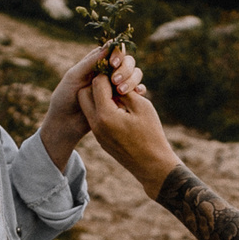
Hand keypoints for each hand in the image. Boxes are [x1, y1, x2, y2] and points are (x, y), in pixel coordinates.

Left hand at [42, 43, 137, 166]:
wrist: (65, 123)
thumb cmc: (65, 97)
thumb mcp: (74, 76)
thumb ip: (91, 62)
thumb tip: (108, 46)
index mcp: (97, 62)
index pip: (114, 51)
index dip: (117, 53)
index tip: (112, 64)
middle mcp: (109, 72)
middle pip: (127, 62)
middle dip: (125, 69)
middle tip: (115, 80)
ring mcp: (116, 86)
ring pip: (133, 75)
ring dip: (132, 79)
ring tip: (121, 91)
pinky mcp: (121, 99)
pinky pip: (136, 91)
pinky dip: (139, 90)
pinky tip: (137, 94)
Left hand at [80, 61, 179, 195]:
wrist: (152, 166)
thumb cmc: (151, 135)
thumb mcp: (142, 107)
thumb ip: (126, 91)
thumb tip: (115, 80)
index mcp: (106, 114)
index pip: (97, 83)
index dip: (108, 74)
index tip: (118, 73)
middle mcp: (97, 123)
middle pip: (86, 93)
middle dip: (99, 84)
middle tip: (115, 82)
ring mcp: (97, 133)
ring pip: (88, 106)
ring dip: (100, 97)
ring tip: (118, 96)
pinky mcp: (101, 140)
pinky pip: (95, 118)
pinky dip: (103, 109)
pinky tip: (119, 109)